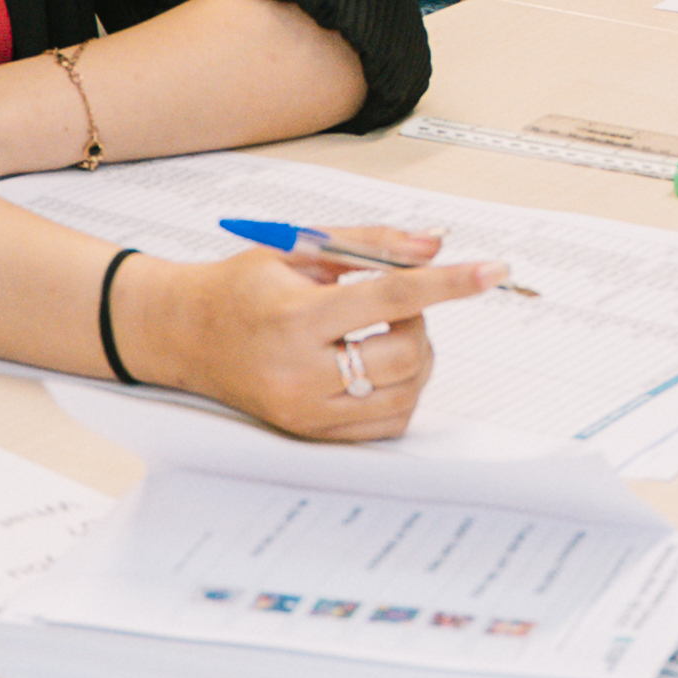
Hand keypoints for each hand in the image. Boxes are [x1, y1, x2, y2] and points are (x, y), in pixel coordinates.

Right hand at [110, 241, 502, 442]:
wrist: (185, 335)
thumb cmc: (243, 286)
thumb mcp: (298, 246)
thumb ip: (372, 242)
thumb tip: (437, 246)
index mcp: (295, 317)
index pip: (391, 297)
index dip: (448, 283)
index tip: (492, 271)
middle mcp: (300, 373)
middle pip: (407, 352)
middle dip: (420, 320)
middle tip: (395, 302)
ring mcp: (306, 412)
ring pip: (406, 392)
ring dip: (415, 355)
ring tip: (381, 330)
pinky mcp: (312, 435)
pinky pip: (389, 422)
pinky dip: (401, 390)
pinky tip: (375, 364)